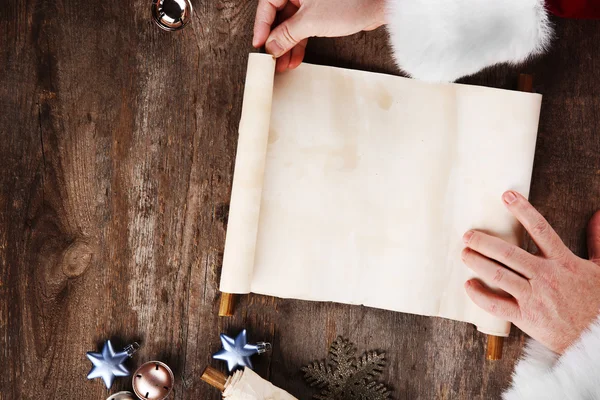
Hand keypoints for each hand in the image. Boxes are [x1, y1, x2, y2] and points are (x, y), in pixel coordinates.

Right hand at [253, 0, 385, 71]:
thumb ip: (287, 35)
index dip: (261, 27)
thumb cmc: (349, 3)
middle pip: (279, 16)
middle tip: (272, 60)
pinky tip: (296, 58)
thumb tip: (270, 47)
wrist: (380, 5)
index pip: (267, 5)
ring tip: (284, 66)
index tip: (259, 46)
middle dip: (276, 41)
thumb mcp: (311, 22)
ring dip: (287, 45)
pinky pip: (304, 26)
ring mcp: (311, 0)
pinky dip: (300, 42)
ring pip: (292, 24)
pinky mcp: (322, 10)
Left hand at [462, 191, 599, 352]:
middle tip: (468, 234)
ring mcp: (533, 297)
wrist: (597, 337)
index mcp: (564, 262)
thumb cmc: (597, 302)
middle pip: (508, 253)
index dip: (522, 210)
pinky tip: (469, 285)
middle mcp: (545, 277)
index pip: (540, 229)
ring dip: (478, 262)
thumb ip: (597, 240)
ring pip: (499, 275)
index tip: (506, 196)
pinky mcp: (525, 317)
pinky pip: (496, 305)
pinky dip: (479, 295)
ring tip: (464, 253)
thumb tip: (597, 215)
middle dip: (484, 242)